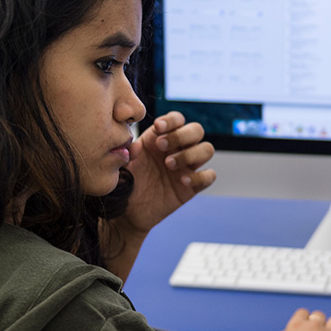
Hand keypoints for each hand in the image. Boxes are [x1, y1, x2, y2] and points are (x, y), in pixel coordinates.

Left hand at [117, 111, 215, 238]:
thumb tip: (135, 147)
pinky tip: (182, 181)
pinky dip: (200, 177)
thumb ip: (128, 152)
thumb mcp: (122, 164)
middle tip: (161, 148)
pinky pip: (209, 176)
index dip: (172, 120)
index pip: (177, 119)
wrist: (127, 211)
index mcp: (160, 138)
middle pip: (197, 130)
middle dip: (182, 135)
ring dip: (190, 154)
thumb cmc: (125, 182)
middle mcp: (177, 150)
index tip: (158, 128)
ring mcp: (187, 168)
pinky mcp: (192, 187)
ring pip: (207, 149)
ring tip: (169, 165)